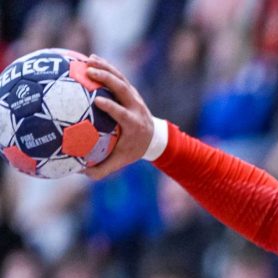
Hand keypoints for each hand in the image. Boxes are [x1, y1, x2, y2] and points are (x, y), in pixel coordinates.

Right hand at [82, 55, 154, 179]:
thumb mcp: (120, 160)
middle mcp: (135, 107)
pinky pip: (118, 75)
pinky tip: (88, 58)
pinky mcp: (130, 90)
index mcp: (134, 124)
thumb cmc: (132, 149)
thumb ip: (101, 168)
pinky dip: (105, 66)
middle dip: (107, 80)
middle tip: (88, 72)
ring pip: (121, 79)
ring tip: (86, 60)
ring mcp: (134, 97)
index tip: (98, 101)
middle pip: (123, 89)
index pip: (123, 113)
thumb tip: (78, 172)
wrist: (153, 137)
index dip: (112, 107)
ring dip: (105, 68)